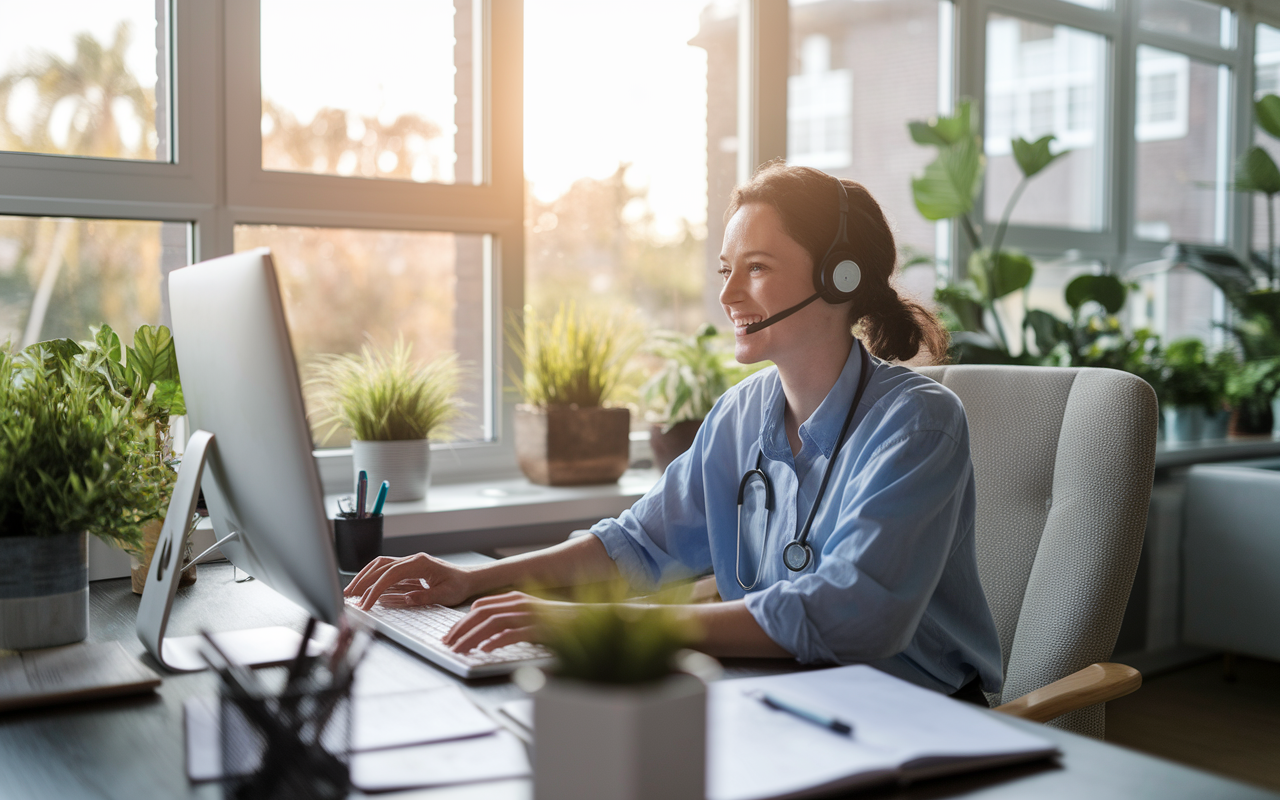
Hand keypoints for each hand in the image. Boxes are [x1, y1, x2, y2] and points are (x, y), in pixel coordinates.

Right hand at [343, 553, 475, 610]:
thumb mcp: (445, 595)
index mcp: (420, 563)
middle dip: (362, 581)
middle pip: (380, 566)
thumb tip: (405, 599)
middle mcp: (412, 559)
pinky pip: (386, 569)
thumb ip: (425, 597)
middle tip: (347, 595)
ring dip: (364, 576)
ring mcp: (409, 562)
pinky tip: (365, 587)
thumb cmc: (459, 586)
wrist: (469, 578)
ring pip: (380, 565)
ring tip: (351, 591)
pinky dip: (373, 577)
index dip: (374, 589)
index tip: (365, 604)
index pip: (390, 575)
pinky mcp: (408, 568)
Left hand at [441, 591, 577, 653]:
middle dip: (460, 629)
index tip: (451, 635)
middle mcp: (519, 602)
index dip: (462, 620)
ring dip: (472, 637)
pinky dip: (496, 641)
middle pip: (481, 613)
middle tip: (448, 645)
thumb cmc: (557, 622)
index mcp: (515, 598)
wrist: (586, 620)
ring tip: (460, 650)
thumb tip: (485, 635)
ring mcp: (530, 614)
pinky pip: (513, 633)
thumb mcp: (529, 617)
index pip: (480, 606)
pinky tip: (485, 650)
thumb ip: (510, 620)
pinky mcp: (540, 628)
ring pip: (492, 622)